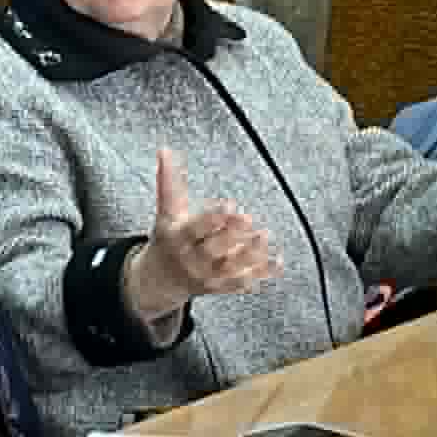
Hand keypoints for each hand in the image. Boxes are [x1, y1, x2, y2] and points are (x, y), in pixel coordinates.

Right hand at [124, 148, 281, 325]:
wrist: (158, 281)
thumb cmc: (168, 237)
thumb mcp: (167, 211)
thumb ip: (169, 182)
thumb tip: (165, 149)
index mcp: (178, 238)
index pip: (195, 229)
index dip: (212, 218)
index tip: (228, 205)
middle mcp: (192, 259)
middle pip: (213, 249)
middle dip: (232, 235)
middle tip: (249, 219)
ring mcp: (207, 276)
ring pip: (230, 267)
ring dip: (250, 254)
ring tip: (265, 236)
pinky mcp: (220, 287)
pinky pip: (242, 283)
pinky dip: (261, 273)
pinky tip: (278, 262)